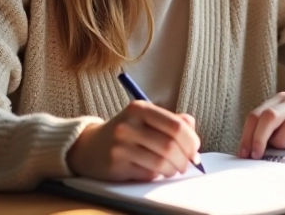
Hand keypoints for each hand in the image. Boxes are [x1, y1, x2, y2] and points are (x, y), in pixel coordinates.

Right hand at [67, 100, 200, 180]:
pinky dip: (157, 175)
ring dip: (173, 169)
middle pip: (170, 145)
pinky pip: (147, 173)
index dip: (191, 141)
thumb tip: (193, 130)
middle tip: (187, 164)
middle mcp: (129, 124)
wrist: (89, 146)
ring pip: (161, 162)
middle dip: (184, 159)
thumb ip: (171, 120)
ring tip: (173, 169)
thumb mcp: (146, 118)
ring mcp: (120, 145)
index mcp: (140, 108)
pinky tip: (156, 172)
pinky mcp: (116, 164)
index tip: (195, 150)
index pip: (176, 125)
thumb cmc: (126, 132)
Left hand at [238, 92, 284, 158]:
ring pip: (279, 122)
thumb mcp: (281, 133)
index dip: (246, 135)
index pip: (255, 116)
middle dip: (256, 138)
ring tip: (284, 148)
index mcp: (278, 101)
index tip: (243, 154)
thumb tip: (246, 152)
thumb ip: (266, 135)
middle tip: (254, 156)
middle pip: (265, 116)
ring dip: (277, 141)